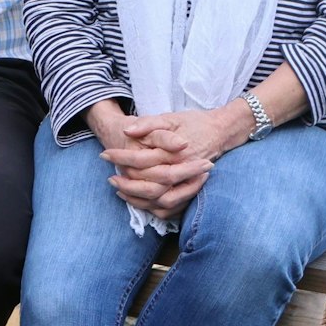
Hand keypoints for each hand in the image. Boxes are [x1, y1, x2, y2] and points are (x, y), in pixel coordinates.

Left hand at [88, 106, 209, 219]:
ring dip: (137, 198)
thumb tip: (127, 131)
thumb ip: (149, 123)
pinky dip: (153, 207)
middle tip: (110, 177)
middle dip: (127, 183)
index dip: (121, 158)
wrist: (220, 131)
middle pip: (152, 187)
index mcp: (176, 153)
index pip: (142, 160)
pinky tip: (137, 199)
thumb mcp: (170, 117)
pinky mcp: (191, 191)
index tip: (105, 154)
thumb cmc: (193, 122)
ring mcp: (190, 184)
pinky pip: (171, 208)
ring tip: (119, 188)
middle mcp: (184, 171)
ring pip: (161, 201)